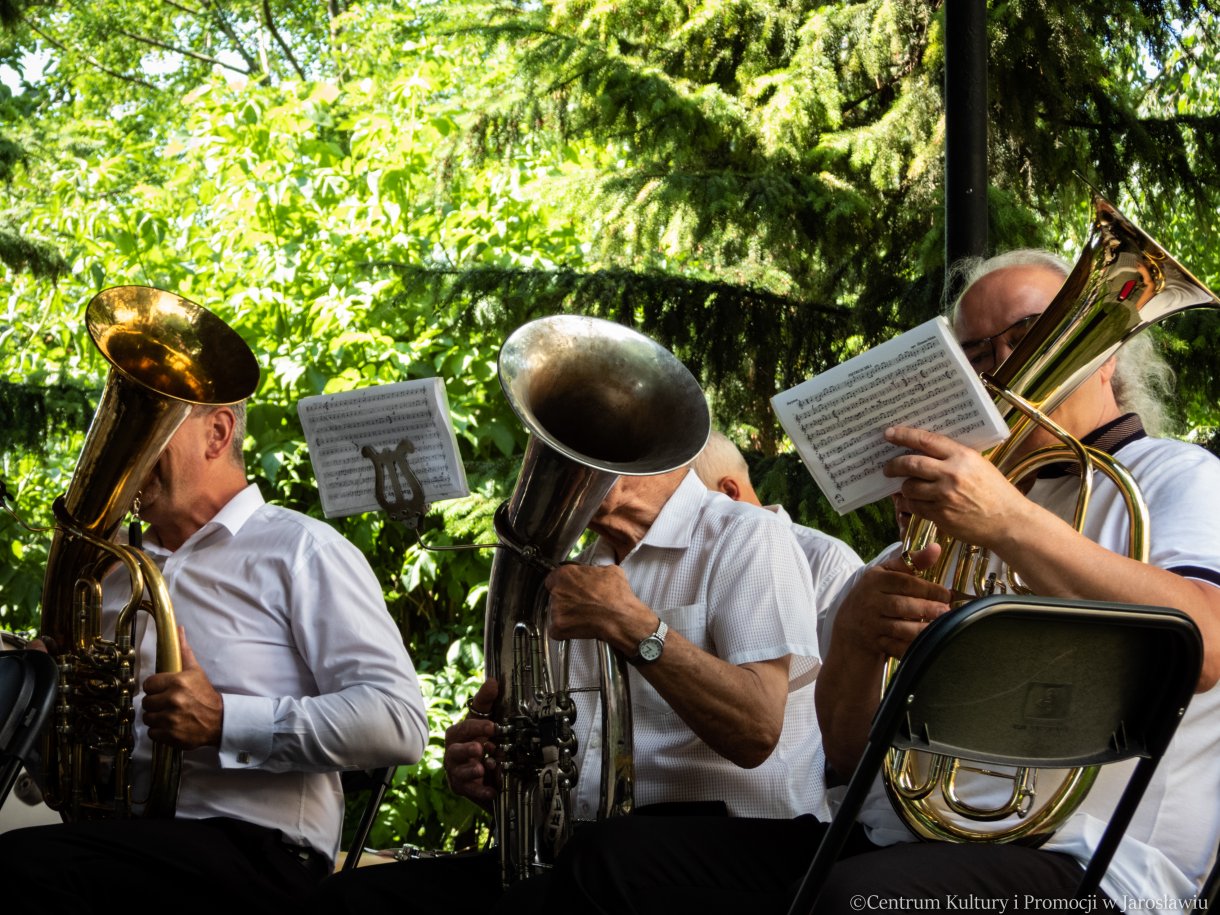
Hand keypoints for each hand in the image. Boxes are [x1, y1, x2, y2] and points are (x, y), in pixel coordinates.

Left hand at [142, 627, 222, 749]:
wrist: (220, 721)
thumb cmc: (206, 695)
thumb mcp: (196, 671)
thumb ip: (184, 651)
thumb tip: (178, 629)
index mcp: (177, 682)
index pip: (148, 684)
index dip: (155, 688)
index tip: (163, 690)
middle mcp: (173, 700)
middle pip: (146, 702)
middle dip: (155, 703)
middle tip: (167, 704)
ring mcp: (171, 719)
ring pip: (148, 718)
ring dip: (156, 718)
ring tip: (168, 715)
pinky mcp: (171, 735)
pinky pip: (152, 733)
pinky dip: (159, 732)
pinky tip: (170, 726)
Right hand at [444, 678, 500, 804]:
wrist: (487, 771)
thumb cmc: (483, 741)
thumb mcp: (485, 721)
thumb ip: (486, 702)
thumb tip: (493, 681)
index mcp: (458, 735)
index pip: (462, 729)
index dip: (476, 727)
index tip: (492, 727)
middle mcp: (454, 753)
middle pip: (455, 751)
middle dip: (467, 750)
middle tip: (480, 748)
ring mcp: (457, 772)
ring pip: (458, 772)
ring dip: (471, 770)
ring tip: (482, 769)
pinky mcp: (463, 789)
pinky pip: (469, 791)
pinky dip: (479, 791)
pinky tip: (491, 791)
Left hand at [544, 564, 653, 651]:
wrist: (621, 618)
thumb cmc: (617, 596)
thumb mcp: (610, 571)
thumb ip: (594, 569)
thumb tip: (595, 572)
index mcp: (566, 574)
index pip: (554, 578)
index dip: (563, 584)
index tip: (570, 589)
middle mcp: (558, 590)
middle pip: (555, 595)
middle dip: (566, 600)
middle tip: (581, 603)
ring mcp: (556, 609)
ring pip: (556, 612)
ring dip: (566, 615)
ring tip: (583, 616)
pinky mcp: (558, 626)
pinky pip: (556, 630)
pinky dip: (565, 631)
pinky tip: (579, 628)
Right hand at [833, 545, 950, 659]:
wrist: (848, 628)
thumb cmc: (874, 596)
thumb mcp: (886, 575)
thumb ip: (911, 562)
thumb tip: (937, 548)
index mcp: (874, 580)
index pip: (903, 582)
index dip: (928, 589)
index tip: (946, 594)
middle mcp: (870, 600)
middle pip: (901, 605)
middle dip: (927, 609)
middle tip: (946, 612)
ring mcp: (870, 623)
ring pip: (898, 627)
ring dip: (921, 629)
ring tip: (939, 628)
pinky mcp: (873, 643)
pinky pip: (894, 646)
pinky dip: (910, 647)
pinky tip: (925, 645)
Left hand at [883, 425, 1027, 548]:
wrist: (1009, 521)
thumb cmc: (996, 492)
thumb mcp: (979, 465)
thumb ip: (954, 458)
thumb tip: (925, 451)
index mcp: (962, 456)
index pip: (925, 440)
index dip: (904, 435)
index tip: (889, 433)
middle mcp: (951, 474)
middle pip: (910, 464)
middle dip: (893, 465)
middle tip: (887, 468)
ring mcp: (944, 496)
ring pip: (909, 488)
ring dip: (904, 488)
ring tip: (906, 488)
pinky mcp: (941, 515)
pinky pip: (915, 507)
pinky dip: (910, 504)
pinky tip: (911, 503)